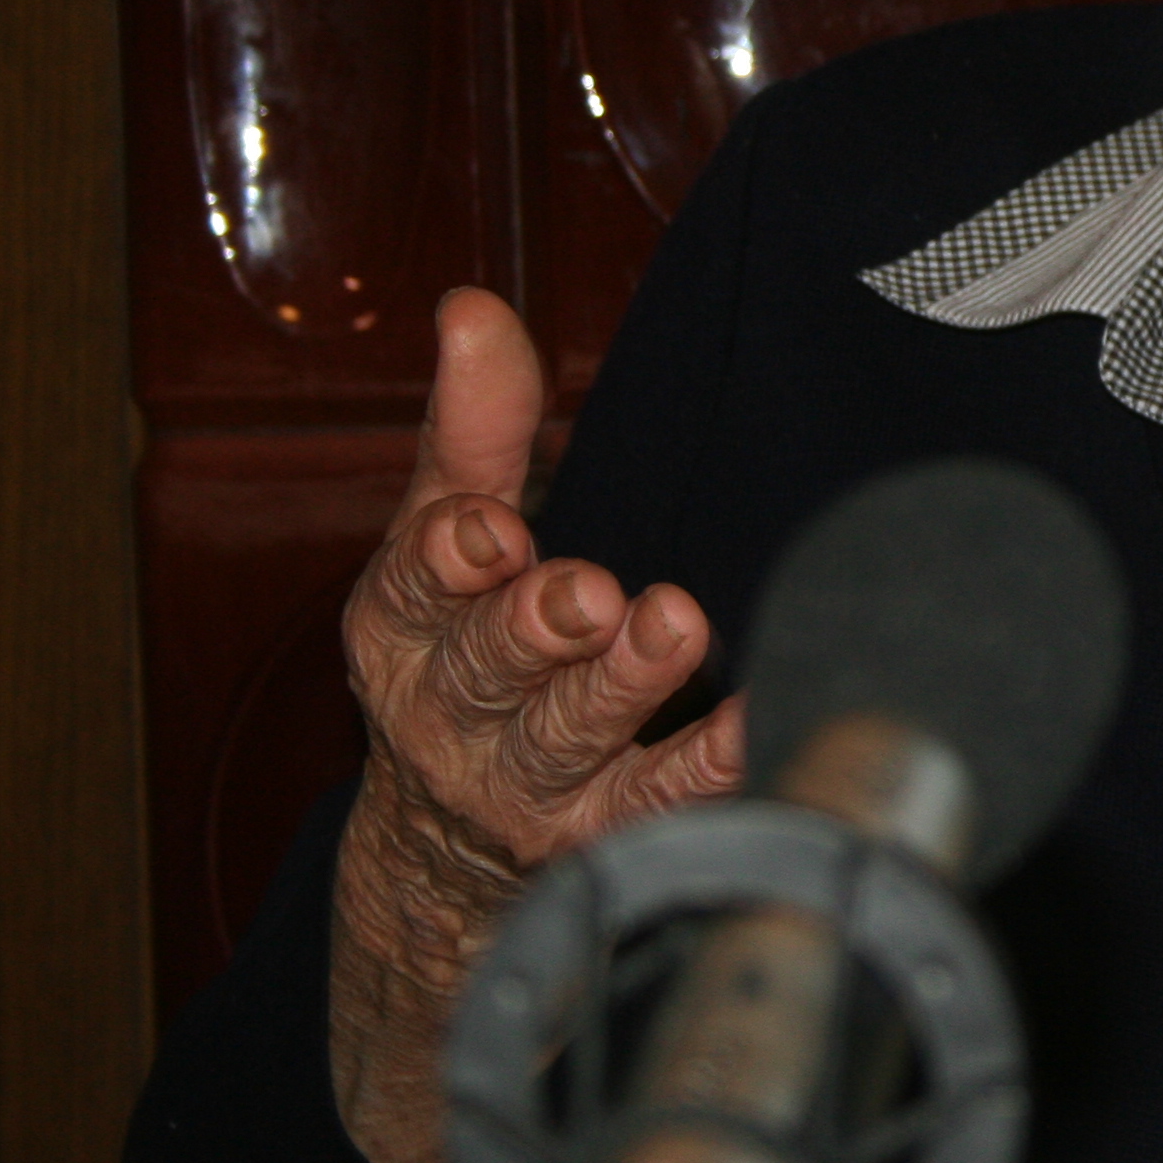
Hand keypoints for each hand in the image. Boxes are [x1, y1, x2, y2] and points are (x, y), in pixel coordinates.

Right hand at [327, 288, 744, 1162]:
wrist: (448, 855)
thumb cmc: (467, 649)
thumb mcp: (449, 537)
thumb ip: (473, 429)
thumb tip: (472, 308)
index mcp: (403, 631)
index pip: (414, 590)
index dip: (450, 561)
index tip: (488, 530)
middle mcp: (452, 718)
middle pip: (489, 669)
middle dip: (535, 628)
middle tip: (586, 591)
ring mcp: (527, 790)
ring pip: (572, 738)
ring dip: (622, 684)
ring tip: (672, 624)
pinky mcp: (605, 842)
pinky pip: (663, 802)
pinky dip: (711, 767)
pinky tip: (759, 721)